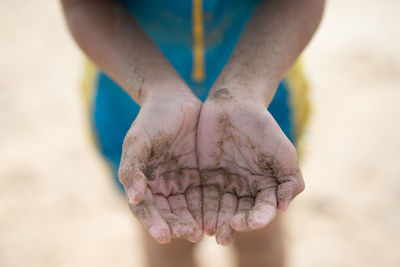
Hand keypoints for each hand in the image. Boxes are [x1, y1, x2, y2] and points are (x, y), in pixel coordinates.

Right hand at [119, 89, 202, 243]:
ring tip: (207, 231)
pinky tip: (219, 215)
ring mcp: (181, 181)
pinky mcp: (200, 175)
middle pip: (169, 212)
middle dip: (179, 225)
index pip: (146, 208)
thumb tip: (133, 198)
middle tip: (192, 234)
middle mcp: (162, 185)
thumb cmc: (151, 118)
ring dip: (195, 221)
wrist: (174, 98)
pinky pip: (205, 195)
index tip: (165, 235)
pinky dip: (210, 207)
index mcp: (142, 181)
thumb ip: (132, 168)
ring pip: (188, 208)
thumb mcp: (138, 140)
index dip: (154, 222)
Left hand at [197, 88, 303, 244]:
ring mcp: (225, 183)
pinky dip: (202, 209)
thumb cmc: (262, 126)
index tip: (252, 223)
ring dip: (217, 221)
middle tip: (227, 233)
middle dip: (235, 224)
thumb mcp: (283, 151)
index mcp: (265, 185)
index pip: (262, 208)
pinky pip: (204, 196)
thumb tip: (282, 208)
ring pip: (221, 208)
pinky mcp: (206, 177)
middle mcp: (245, 188)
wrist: (235, 103)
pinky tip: (199, 219)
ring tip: (212, 233)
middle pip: (241, 212)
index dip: (259, 217)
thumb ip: (289, 180)